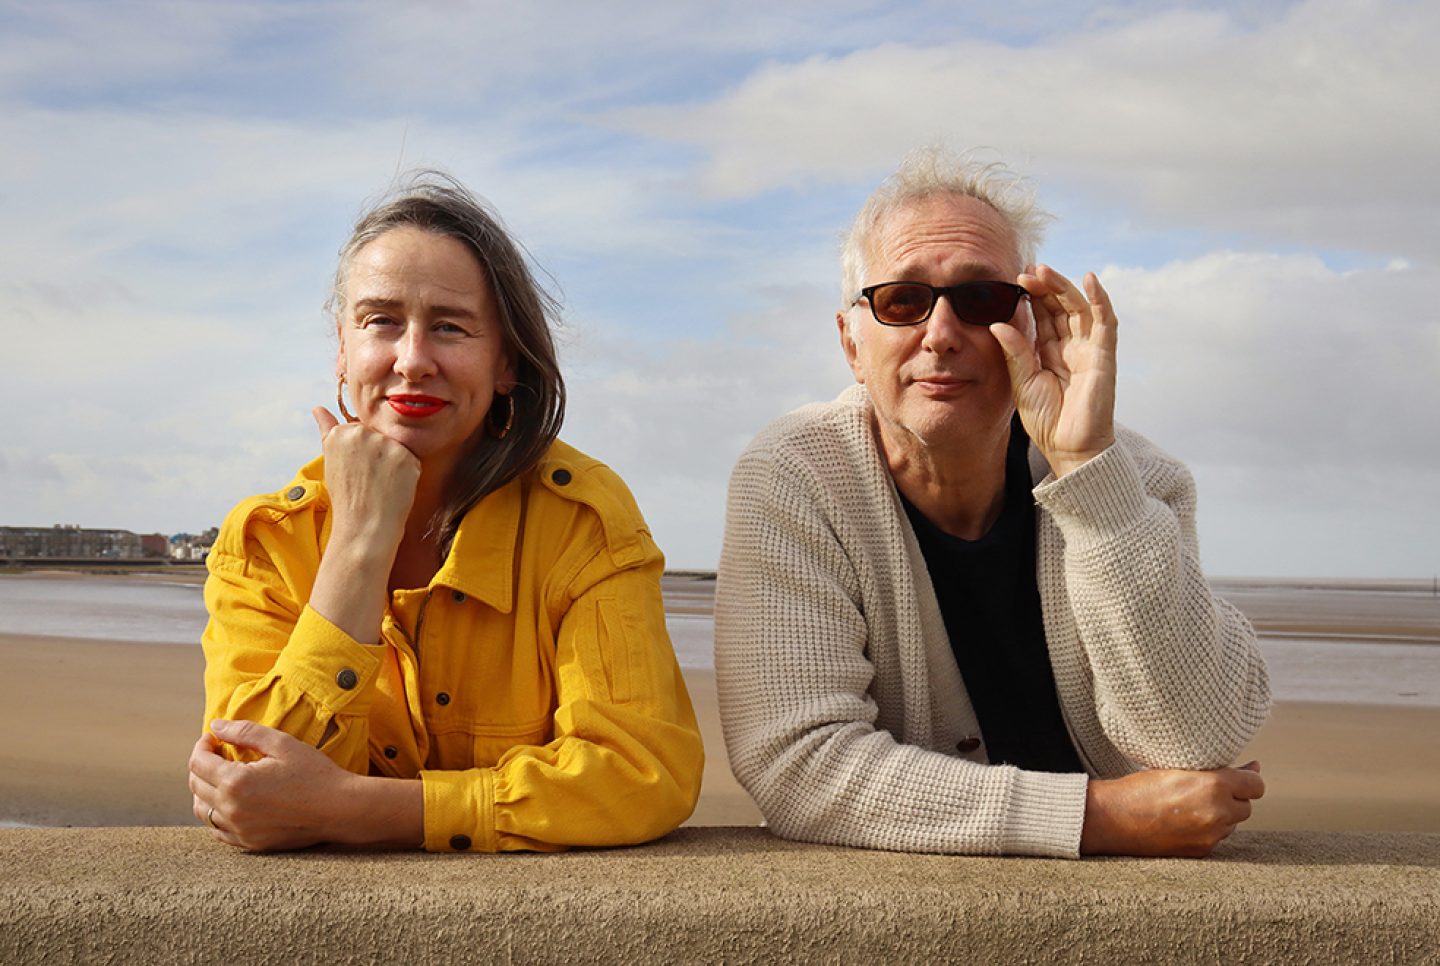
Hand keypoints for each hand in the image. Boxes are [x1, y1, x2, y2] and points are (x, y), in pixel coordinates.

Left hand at [188, 719, 358, 851]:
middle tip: (218, 753)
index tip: (213, 738)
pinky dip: (216, 814)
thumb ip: (245, 732)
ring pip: (202, 811)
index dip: (202, 746)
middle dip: (201, 765)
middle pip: (196, 785)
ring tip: (222, 777)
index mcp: (236, 782)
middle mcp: (231, 809)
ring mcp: (238, 830)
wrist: (339, 809)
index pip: (198, 763)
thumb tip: (216, 726)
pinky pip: (217, 830)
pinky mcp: (249, 843)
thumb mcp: (282, 744)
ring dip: (204, 791)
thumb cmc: (314, 773)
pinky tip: (232, 802)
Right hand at [312, 406, 419, 551]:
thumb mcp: (331, 462)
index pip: (360, 432)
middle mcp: (361, 433)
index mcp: (340, 433)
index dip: (362, 455)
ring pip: (396, 447)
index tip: (357, 472)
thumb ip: (328, 430)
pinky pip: (412, 459)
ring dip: (395, 463)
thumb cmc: (348, 498)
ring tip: (381, 484)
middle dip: (379, 455)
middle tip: (369, 480)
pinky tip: (395, 487)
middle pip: (379, 436)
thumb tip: (318, 407)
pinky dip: (408, 473)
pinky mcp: (405, 455)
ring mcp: (384, 443)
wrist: (365, 526)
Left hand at [990, 265, 1116, 477]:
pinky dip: (1100, 299)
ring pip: (1078, 308)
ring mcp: (1087, 348)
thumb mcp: (1022, 382)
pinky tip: (1090, 280)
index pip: (1041, 315)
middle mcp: (1068, 345)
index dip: (1030, 296)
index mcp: (1047, 351)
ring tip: (1044, 271)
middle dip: (1044, 286)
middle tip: (1026, 271)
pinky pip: (1105, 322)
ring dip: (1063, 287)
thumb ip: (1014, 352)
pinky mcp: (1103, 355)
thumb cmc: (1046, 420)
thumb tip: (997, 324)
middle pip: (1059, 306)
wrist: (1068, 448)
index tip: (1013, 279)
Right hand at [1080, 762, 1264, 856]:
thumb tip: (1254, 767)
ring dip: (1221, 814)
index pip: (1256, 784)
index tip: (1238, 775)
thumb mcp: (1179, 767)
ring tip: (1190, 805)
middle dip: (1232, 797)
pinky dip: (1207, 829)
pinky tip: (1184, 820)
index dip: (1247, 778)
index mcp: (1214, 785)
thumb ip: (1218, 769)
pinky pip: (1217, 837)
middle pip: (1246, 806)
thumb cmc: (1141, 786)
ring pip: (1232, 823)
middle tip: (1205, 789)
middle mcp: (1218, 812)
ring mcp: (1211, 835)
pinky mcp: (1202, 851)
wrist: (1113, 818)